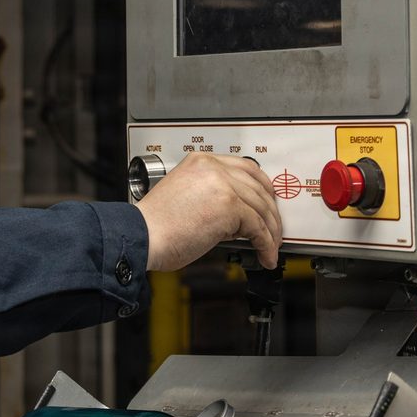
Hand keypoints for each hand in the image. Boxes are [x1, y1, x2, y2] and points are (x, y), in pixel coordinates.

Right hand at [136, 153, 281, 270]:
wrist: (142, 235)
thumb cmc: (156, 224)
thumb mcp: (185, 196)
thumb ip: (212, 194)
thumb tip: (238, 214)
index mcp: (200, 162)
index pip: (244, 167)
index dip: (262, 186)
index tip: (268, 201)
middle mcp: (212, 168)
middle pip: (258, 187)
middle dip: (270, 212)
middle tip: (274, 229)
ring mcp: (222, 184)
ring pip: (262, 208)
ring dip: (271, 232)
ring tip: (270, 248)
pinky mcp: (229, 206)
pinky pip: (259, 227)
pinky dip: (266, 244)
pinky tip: (265, 254)